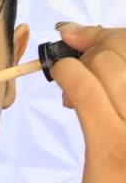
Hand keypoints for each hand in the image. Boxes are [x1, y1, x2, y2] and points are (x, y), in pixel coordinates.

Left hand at [50, 24, 125, 182]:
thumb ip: (122, 93)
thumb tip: (86, 45)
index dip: (112, 36)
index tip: (86, 38)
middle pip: (124, 52)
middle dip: (95, 49)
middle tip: (78, 63)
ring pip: (106, 64)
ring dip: (82, 64)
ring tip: (74, 83)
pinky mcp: (114, 145)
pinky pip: (86, 88)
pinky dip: (68, 75)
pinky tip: (63, 79)